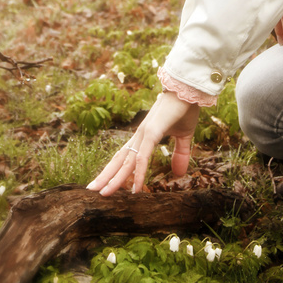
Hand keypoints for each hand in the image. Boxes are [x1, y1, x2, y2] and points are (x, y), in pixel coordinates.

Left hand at [86, 91, 200, 195]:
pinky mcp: (152, 133)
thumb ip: (179, 154)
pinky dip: (138, 174)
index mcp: (144, 136)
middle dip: (106, 176)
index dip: (115, 169)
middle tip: (93, 190)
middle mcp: (140, 136)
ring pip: (126, 161)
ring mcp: (144, 134)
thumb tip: (179, 174)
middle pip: (119, 160)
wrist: (189, 89)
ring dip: (115, 179)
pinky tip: (135, 188)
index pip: (125, 156)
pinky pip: (142, 158)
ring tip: (103, 193)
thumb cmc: (184, 108)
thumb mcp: (184, 136)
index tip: (106, 182)